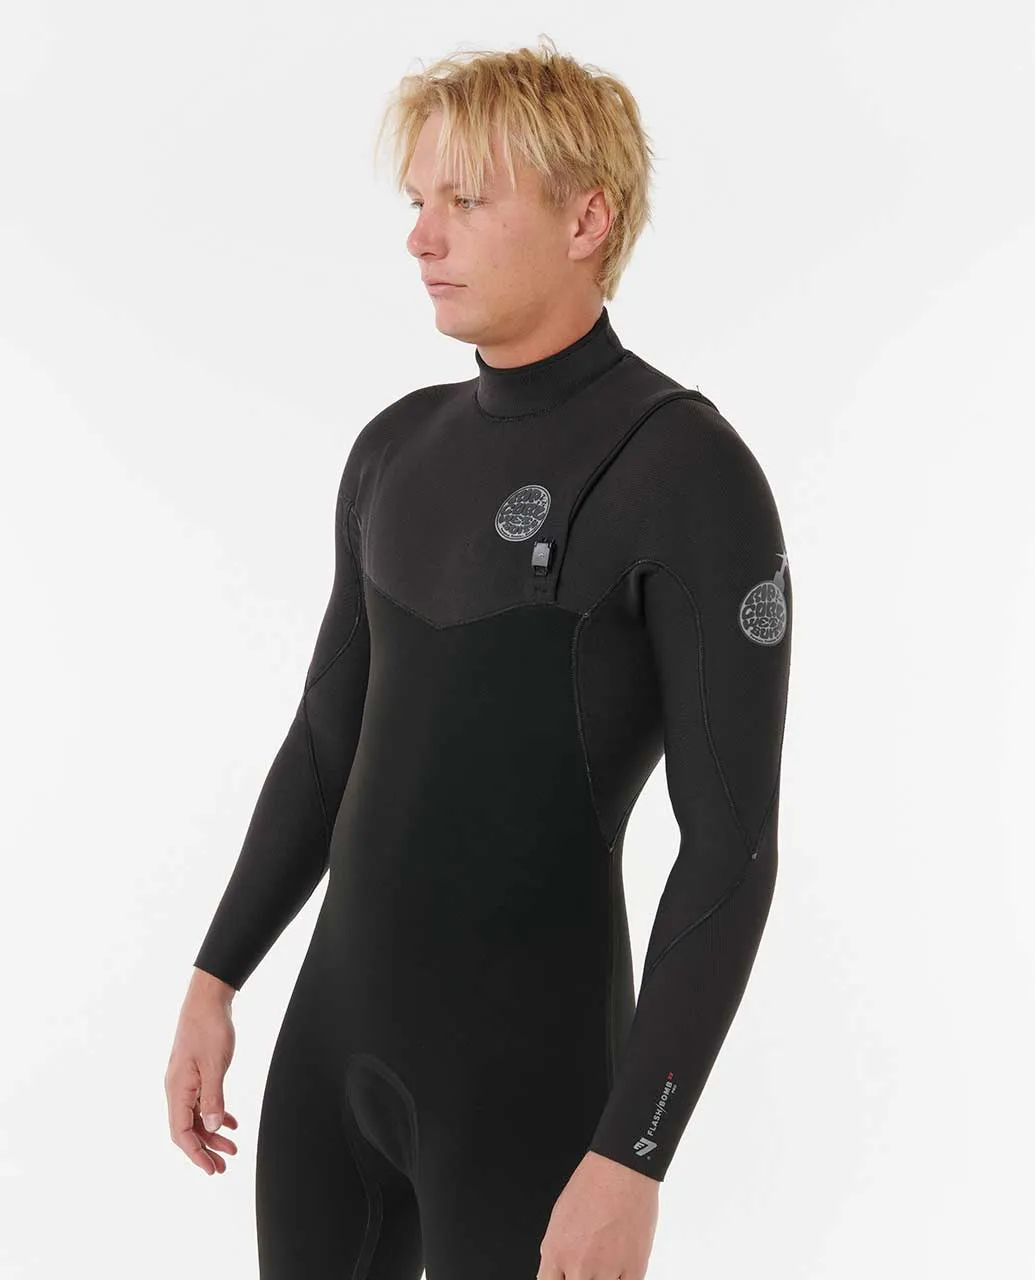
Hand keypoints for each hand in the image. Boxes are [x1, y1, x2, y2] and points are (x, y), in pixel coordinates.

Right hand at [164, 969, 239, 1174]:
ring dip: (212, 1133)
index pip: (181, 1133)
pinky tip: (230, 1122)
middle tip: (225, 1165)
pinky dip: (215, 1114)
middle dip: (205, 1149)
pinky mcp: (195, 1073)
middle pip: (188, 1129)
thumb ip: (213, 1098)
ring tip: (232, 1147)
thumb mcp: (215, 1065)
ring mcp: (185, 1081)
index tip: (212, 1169)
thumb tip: (212, 1128)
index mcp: (177, 1089)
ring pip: (196, 1116)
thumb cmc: (209, 1029)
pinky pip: (202, 1102)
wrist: (207, 1000)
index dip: (196, 1153)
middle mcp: (177, 1089)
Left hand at [538, 1150, 658, 1278]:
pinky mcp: (633, 1268)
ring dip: (604, 1277)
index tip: (567, 1275)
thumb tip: (559, 1271)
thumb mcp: (559, 1217)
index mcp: (555, 1252)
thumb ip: (557, 1251)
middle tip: (590, 1263)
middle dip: (582, 1277)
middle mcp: (578, 1266)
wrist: (621, 1169)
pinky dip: (623, 1278)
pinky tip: (622, 1265)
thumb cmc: (592, 1184)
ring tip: (607, 1258)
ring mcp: (606, 1270)